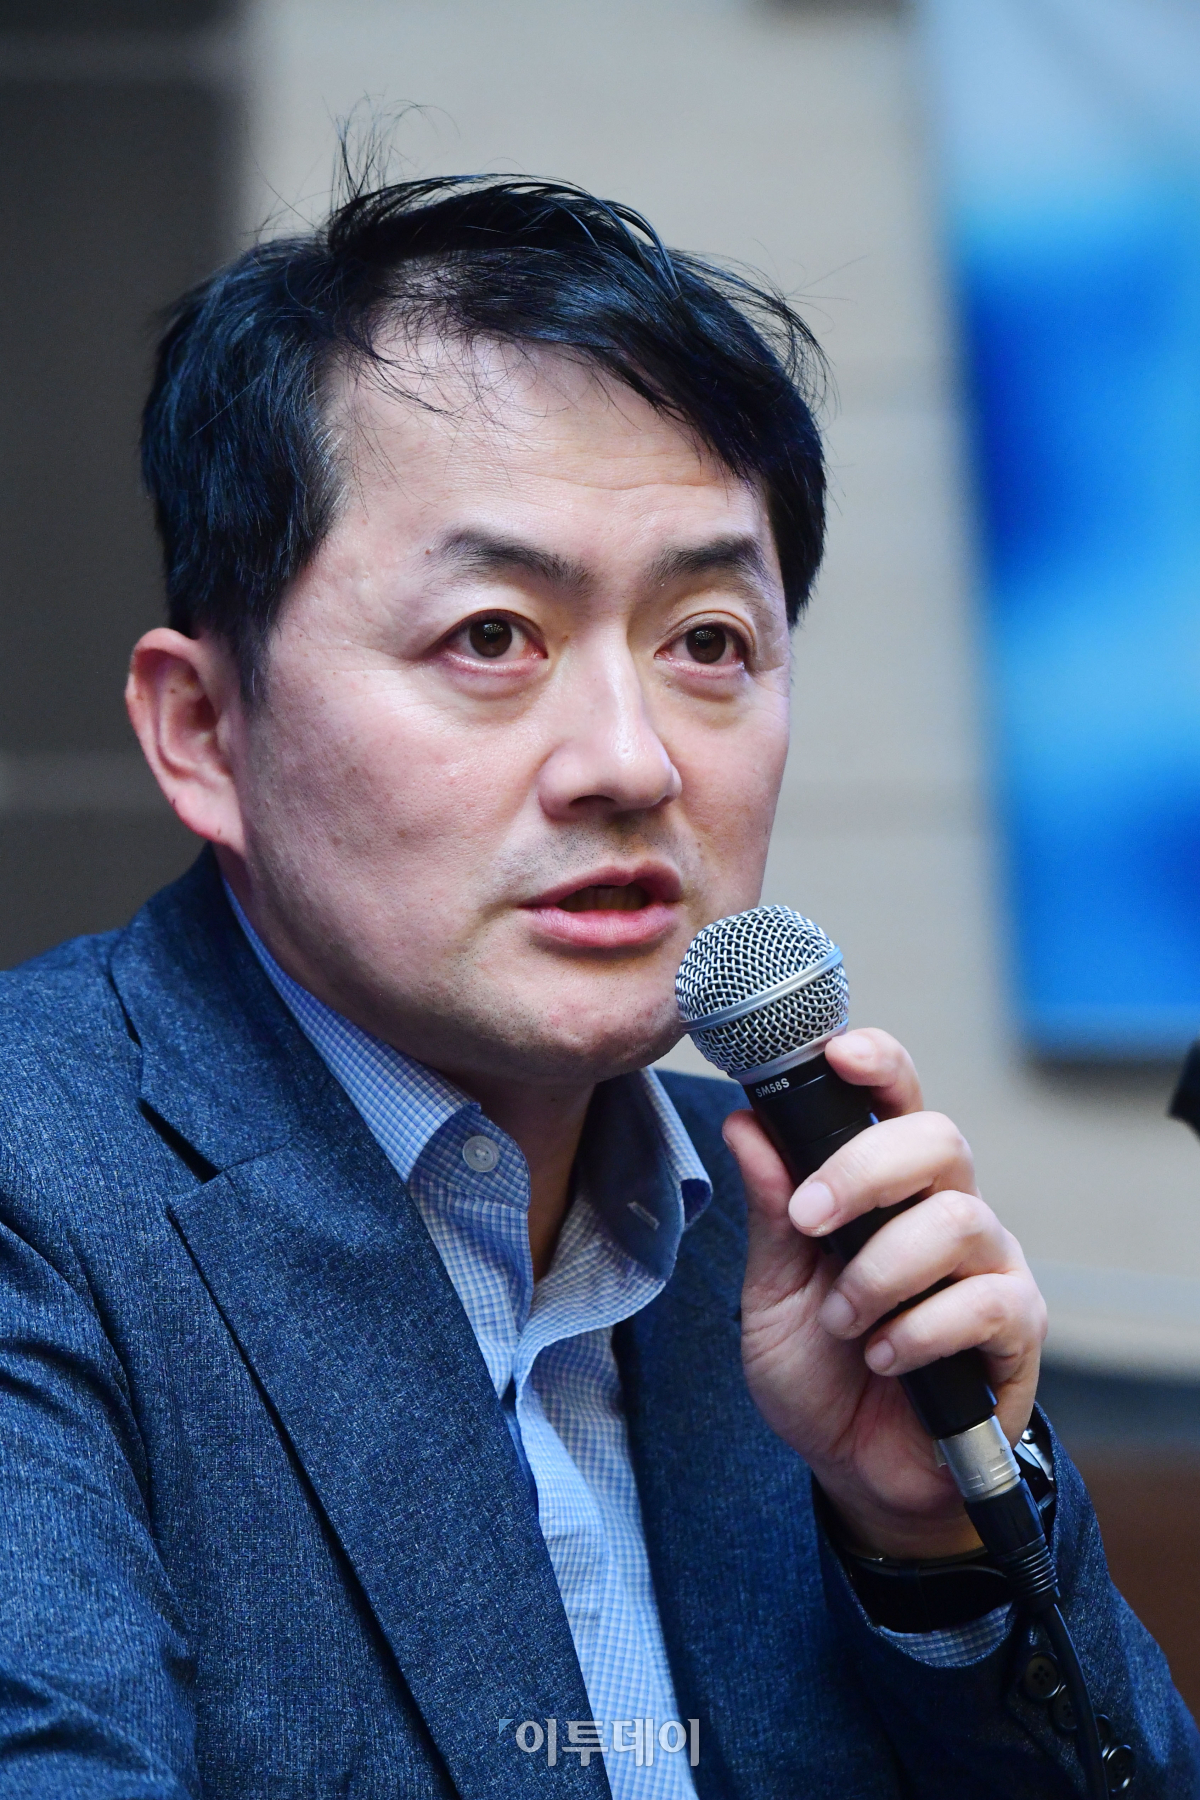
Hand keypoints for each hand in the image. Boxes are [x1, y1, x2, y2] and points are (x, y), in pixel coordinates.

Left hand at [724, 1029, 1046, 1559]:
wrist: (855, 1467)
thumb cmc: (818, 1368)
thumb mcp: (772, 1290)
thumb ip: (770, 1211)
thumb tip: (745, 1124)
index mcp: (886, 1185)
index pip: (898, 1095)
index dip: (877, 1061)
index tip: (835, 1055)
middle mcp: (946, 1207)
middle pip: (939, 1137)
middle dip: (866, 1168)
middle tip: (810, 1220)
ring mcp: (989, 1265)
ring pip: (957, 1220)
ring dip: (882, 1270)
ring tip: (843, 1322)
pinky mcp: (1017, 1328)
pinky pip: (987, 1301)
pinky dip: (923, 1328)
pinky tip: (886, 1356)